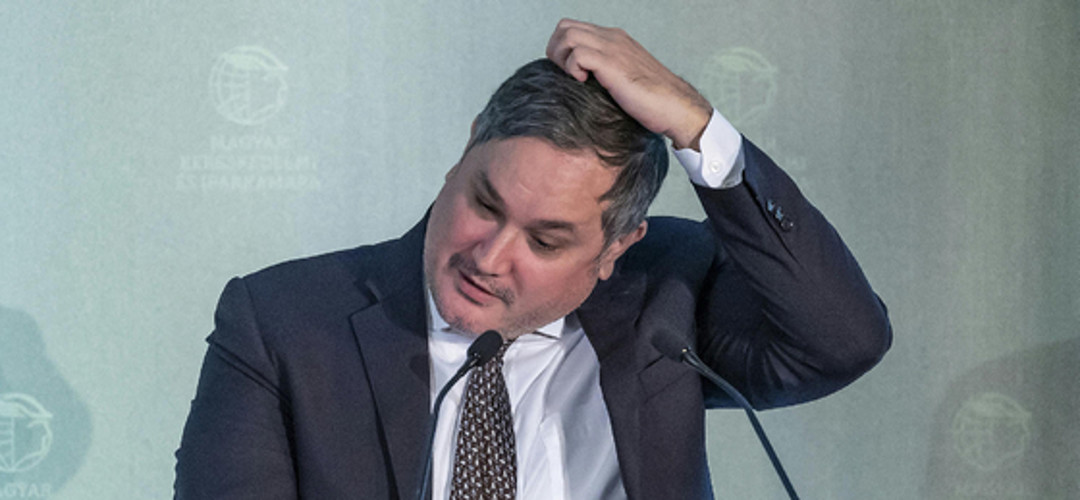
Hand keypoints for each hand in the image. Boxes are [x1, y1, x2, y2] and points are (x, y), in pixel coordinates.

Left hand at [545, 18, 712, 149]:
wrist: (675, 106)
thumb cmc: (652, 99)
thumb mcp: (623, 78)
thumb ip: (605, 72)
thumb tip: (583, 82)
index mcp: (614, 39)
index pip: (574, 28)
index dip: (561, 48)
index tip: (566, 71)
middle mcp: (612, 38)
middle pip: (565, 27)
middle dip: (555, 50)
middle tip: (564, 74)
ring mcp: (612, 48)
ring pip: (568, 35)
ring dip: (562, 58)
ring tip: (574, 78)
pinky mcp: (612, 64)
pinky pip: (578, 54)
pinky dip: (573, 68)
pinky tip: (584, 82)